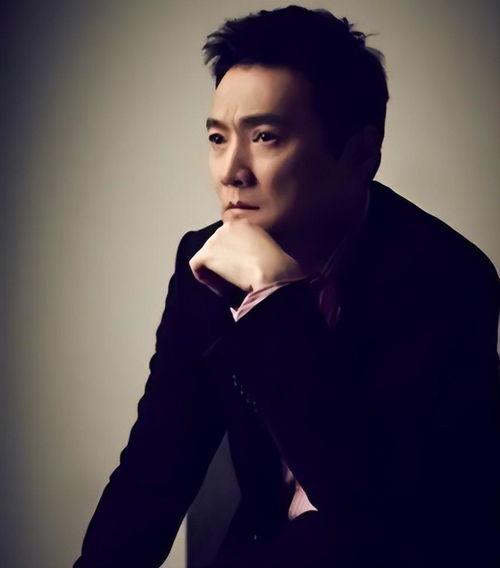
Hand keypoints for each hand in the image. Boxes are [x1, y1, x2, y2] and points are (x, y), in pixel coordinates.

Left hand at [189, 218, 303, 297]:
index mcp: (243, 223)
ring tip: (228, 284)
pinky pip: (197, 267)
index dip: (232, 254)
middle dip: (220, 260)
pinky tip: (220, 288)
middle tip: (232, 277)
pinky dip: (205, 278)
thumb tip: (246, 260)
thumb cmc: (278, 265)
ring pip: (206, 257)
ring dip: (214, 270)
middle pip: (215, 245)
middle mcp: (226, 226)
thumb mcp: (268, 247)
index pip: (229, 237)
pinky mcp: (206, 254)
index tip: (241, 267)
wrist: (272, 271)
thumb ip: (254, 247)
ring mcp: (215, 239)